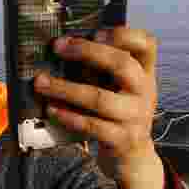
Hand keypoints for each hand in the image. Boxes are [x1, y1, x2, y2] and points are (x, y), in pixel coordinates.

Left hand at [34, 27, 159, 179]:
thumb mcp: (121, 88)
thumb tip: (64, 48)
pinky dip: (68, 116)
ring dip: (66, 89)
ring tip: (41, 83)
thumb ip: (104, 69)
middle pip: (122, 64)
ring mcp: (135, 116)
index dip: (124, 34)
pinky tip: (51, 109)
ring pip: (100, 98)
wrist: (134, 156)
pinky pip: (92, 126)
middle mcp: (145, 92)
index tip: (96, 32)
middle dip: (87, 52)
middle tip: (58, 47)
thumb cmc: (119, 114)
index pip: (147, 44)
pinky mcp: (122, 139)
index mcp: (145, 73)